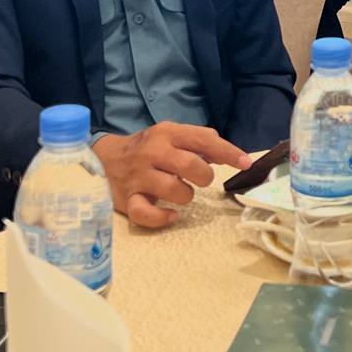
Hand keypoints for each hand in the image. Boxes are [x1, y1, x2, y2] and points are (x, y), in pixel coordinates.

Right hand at [93, 122, 252, 229]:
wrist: (104, 159)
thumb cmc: (147, 148)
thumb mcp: (170, 136)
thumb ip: (198, 141)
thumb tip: (230, 152)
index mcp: (166, 133)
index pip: (203, 139)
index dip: (228, 152)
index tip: (246, 163)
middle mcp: (153, 152)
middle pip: (190, 165)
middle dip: (204, 176)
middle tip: (200, 179)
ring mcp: (139, 177)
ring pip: (174, 191)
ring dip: (186, 196)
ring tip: (180, 193)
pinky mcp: (128, 200)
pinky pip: (147, 214)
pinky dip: (163, 218)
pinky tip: (170, 214)